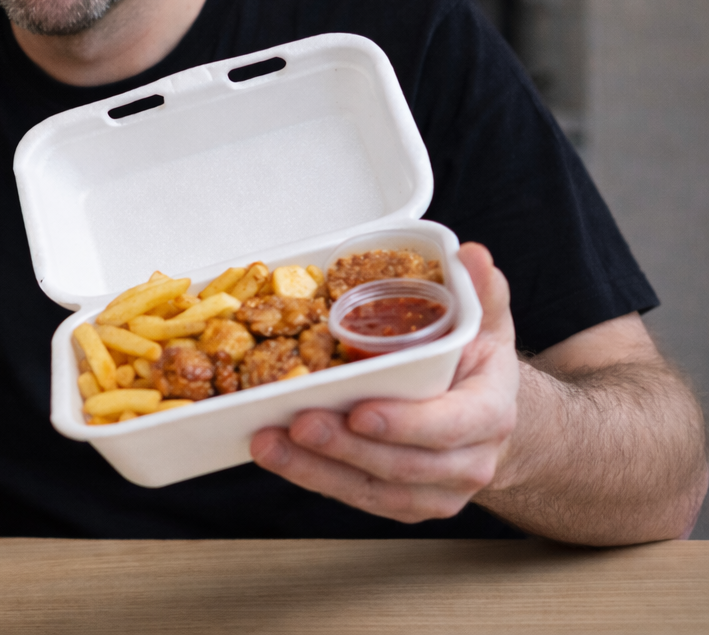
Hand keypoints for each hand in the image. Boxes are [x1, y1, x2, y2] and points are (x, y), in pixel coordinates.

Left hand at [249, 243, 519, 522]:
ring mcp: (436, 491)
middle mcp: (469, 462)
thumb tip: (472, 254)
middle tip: (296, 421)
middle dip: (345, 446)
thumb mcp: (486, 324)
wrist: (484, 418)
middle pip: (403, 464)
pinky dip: (314, 478)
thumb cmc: (476, 365)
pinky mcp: (405, 505)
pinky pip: (357, 497)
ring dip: (316, 468)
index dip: (407, 423)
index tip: (360, 412)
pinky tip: (277, 455)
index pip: (453, 424)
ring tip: (268, 442)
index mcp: (490, 413)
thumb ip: (481, 292)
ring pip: (374, 489)